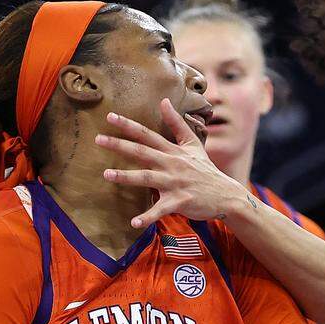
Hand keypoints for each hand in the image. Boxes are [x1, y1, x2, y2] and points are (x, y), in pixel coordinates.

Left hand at [96, 98, 251, 228]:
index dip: (128, 125)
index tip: (110, 117)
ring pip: (147, 178)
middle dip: (120, 145)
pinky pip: (160, 210)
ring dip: (126, 176)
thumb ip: (177, 123)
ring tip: (107, 174)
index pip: (147, 134)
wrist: (226, 195)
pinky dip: (147, 217)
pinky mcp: (180, 201)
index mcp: (172, 151)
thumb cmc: (205, 170)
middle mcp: (172, 164)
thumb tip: (164, 100)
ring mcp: (175, 183)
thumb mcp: (192, 144)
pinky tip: (134, 223)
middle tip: (98, 139)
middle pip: (142, 152)